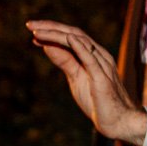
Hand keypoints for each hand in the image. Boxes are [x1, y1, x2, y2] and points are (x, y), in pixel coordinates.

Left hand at [28, 20, 146, 144]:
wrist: (117, 121)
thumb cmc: (98, 101)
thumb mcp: (76, 78)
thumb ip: (65, 61)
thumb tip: (47, 46)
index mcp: (94, 55)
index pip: (72, 36)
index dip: (52, 31)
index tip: (33, 31)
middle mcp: (100, 56)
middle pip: (75, 34)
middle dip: (51, 27)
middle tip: (29, 24)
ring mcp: (103, 66)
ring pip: (80, 42)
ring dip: (58, 35)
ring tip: (37, 31)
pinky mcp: (103, 78)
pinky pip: (91, 59)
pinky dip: (80, 47)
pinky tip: (68, 39)